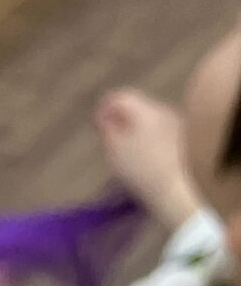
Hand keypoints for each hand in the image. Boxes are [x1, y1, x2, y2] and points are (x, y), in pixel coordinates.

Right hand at [94, 88, 200, 231]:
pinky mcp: (189, 141)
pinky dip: (152, 141)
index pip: (121, 97)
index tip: (95, 122)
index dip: (105, 107)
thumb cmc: (144, 169)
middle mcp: (164, 110)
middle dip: (123, 119)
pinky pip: (164, 134)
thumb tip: (104, 116)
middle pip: (138, 108)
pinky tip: (148, 159)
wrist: (185, 187)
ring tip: (129, 152)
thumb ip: (107, 129)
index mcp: (145, 110)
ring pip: (152, 121)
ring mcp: (178, 124)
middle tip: (111, 137)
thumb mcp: (116, 150)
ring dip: (138, 130)